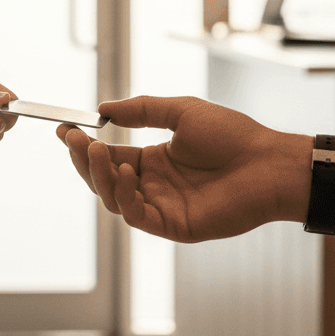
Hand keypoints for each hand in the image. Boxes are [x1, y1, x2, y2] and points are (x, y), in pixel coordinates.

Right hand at [57, 95, 311, 241]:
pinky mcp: (172, 226)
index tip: (66, 128)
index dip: (85, 144)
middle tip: (74, 139)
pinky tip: (125, 172)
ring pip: (113, 198)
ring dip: (99, 175)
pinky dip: (123, 195)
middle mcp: (153, 186)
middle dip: (84, 159)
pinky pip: (136, 215)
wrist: (269, 162)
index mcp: (154, 161)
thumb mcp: (181, 112)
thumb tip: (104, 109)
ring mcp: (161, 207)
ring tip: (98, 149)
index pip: (109, 156)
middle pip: (104, 179)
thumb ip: (141, 110)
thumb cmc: (234, 136)